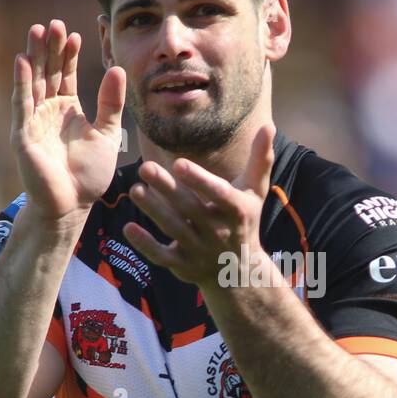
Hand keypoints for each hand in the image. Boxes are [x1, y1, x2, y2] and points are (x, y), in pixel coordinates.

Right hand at [10, 20, 125, 223]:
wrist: (73, 204)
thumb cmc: (88, 174)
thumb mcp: (107, 133)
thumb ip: (111, 103)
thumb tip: (118, 68)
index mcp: (68, 109)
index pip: (67, 74)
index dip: (69, 54)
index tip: (75, 34)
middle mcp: (49, 111)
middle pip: (48, 72)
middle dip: (51, 48)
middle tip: (53, 23)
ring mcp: (34, 120)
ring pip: (34, 82)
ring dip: (35, 57)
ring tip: (38, 31)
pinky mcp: (23, 134)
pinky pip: (22, 104)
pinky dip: (22, 82)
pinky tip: (23, 60)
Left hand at [123, 125, 277, 288]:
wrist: (238, 271)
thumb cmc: (244, 221)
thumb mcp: (255, 191)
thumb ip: (260, 159)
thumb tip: (268, 126)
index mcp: (236, 211)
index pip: (219, 194)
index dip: (200, 180)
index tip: (179, 163)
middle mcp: (218, 232)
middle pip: (191, 209)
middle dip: (167, 189)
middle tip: (145, 167)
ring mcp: (200, 250)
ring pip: (174, 229)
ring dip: (154, 210)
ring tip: (136, 189)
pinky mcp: (183, 265)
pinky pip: (162, 256)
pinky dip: (145, 244)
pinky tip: (128, 227)